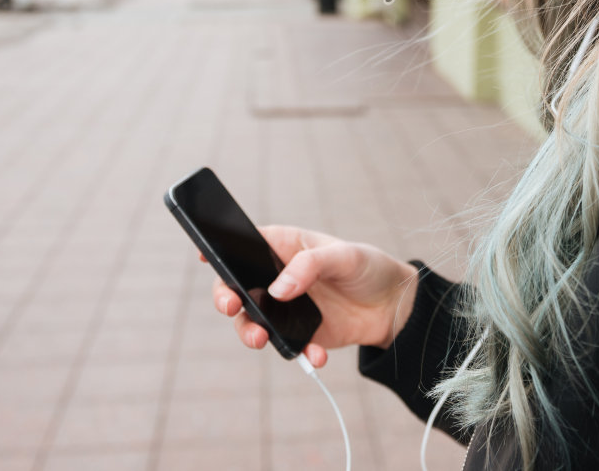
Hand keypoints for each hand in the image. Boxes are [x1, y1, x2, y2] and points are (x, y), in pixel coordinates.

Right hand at [206, 225, 418, 367]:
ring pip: (251, 322)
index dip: (220, 248)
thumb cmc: (367, 268)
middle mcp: (277, 278)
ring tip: (262, 339)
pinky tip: (316, 354)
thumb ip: (310, 266)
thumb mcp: (345, 257)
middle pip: (236, 287)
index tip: (205, 255)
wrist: (394, 306)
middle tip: (232, 306)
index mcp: (284, 246)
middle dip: (226, 298)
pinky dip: (296, 353)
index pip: (244, 244)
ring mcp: (284, 309)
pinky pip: (286, 346)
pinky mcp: (299, 334)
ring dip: (250, 332)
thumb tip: (278, 290)